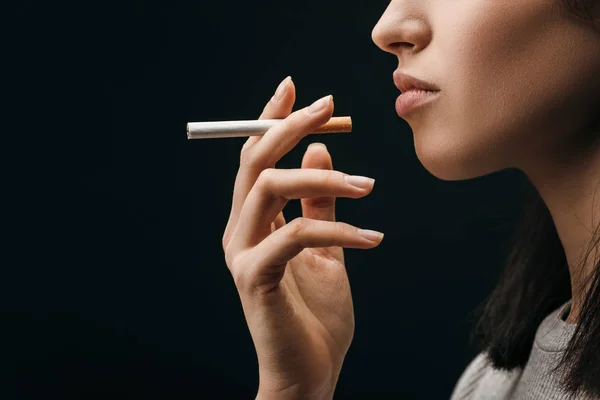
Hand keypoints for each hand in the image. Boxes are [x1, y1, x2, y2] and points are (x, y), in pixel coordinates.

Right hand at [221, 76, 383, 399]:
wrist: (309, 372)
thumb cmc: (315, 315)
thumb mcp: (327, 248)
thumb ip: (320, 203)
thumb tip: (323, 149)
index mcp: (253, 221)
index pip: (255, 157)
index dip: (274, 119)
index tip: (303, 91)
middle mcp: (239, 230)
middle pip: (253, 160)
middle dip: (289, 126)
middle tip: (331, 108)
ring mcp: (241, 253)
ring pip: (268, 186)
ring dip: (321, 177)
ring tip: (366, 185)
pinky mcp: (253, 278)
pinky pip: (294, 236)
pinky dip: (338, 230)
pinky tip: (372, 240)